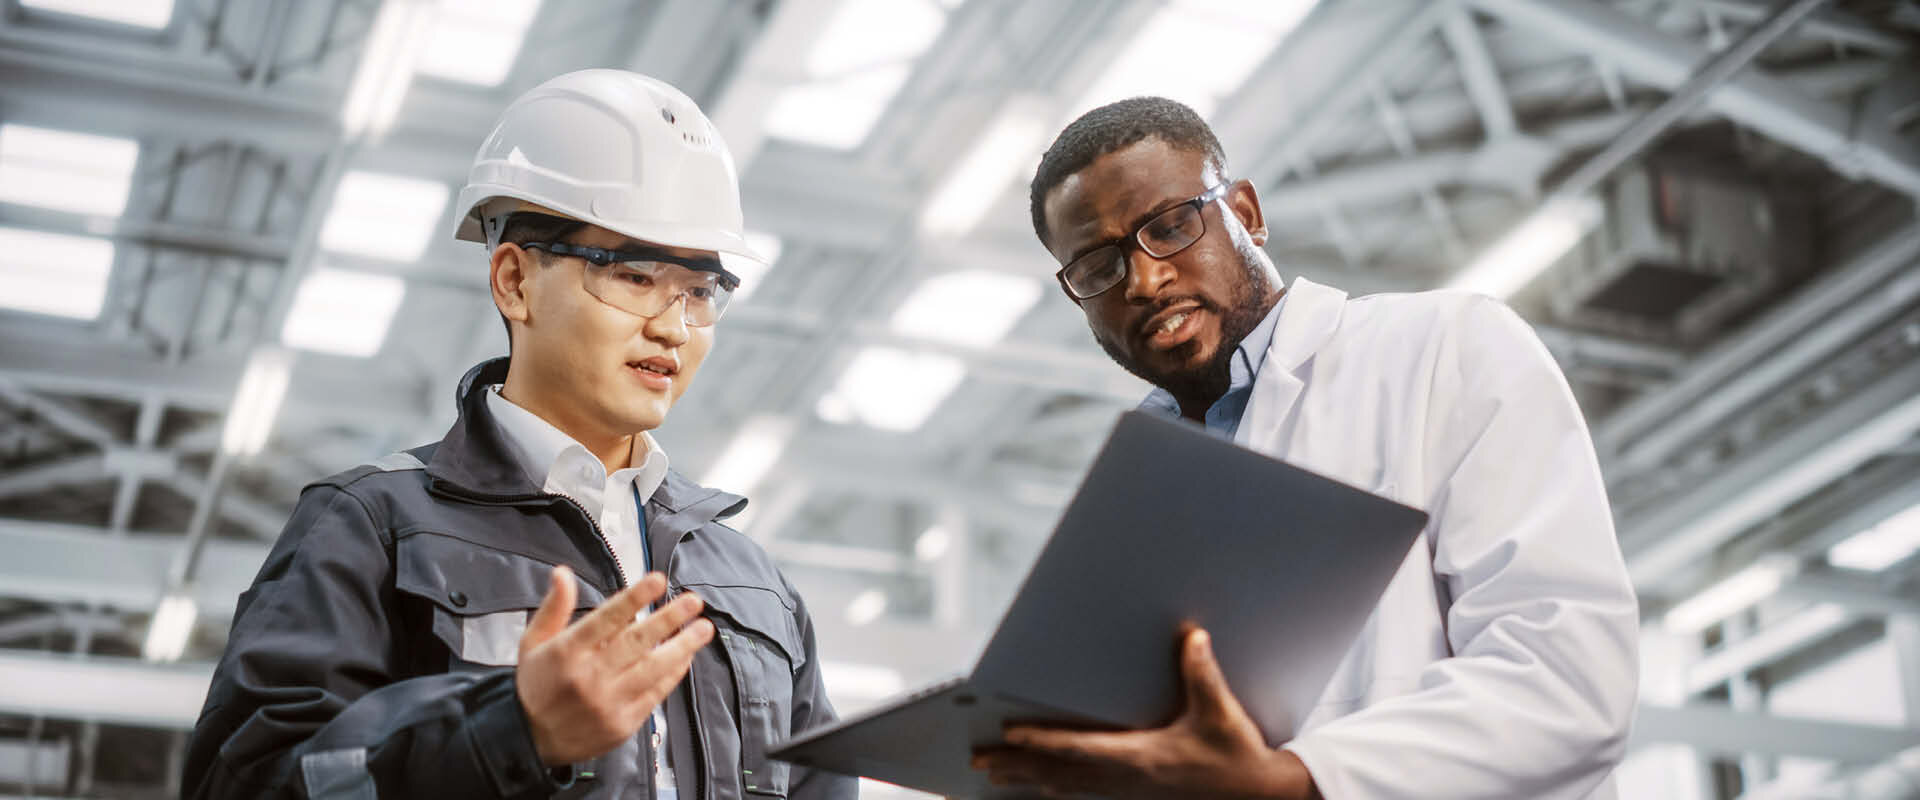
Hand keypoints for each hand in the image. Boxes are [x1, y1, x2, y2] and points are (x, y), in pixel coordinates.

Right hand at [515, 565, 714, 764]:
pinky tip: (686, 657)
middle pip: (636, 642)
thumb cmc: (536, 686)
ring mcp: (608, 702)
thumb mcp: (533, 642)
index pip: (606, 619)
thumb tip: (563, 573)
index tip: (658, 580)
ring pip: (653, 669)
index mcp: (567, 652)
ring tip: (703, 629)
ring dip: (682, 646)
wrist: (530, 741)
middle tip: (693, 602)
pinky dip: (673, 674)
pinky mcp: (623, 723)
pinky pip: (655, 694)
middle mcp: (589, 676)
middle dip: (669, 618)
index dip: (634, 598)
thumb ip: (554, 607)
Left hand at [972, 628, 1318, 799]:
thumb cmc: (1235, 755)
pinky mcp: (1134, 794)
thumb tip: (1192, 635)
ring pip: (1065, 786)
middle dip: (1017, 764)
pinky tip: (1038, 785)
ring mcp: (1128, 790)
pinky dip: (1053, 786)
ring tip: (993, 773)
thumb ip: (1202, 672)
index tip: (1009, 732)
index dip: (1042, 740)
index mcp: (1142, 757)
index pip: (1080, 748)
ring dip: (1027, 778)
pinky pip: (1082, 791)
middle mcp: (1127, 778)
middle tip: (979, 759)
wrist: (1255, 795)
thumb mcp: (1219, 712)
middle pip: (1059, 772)